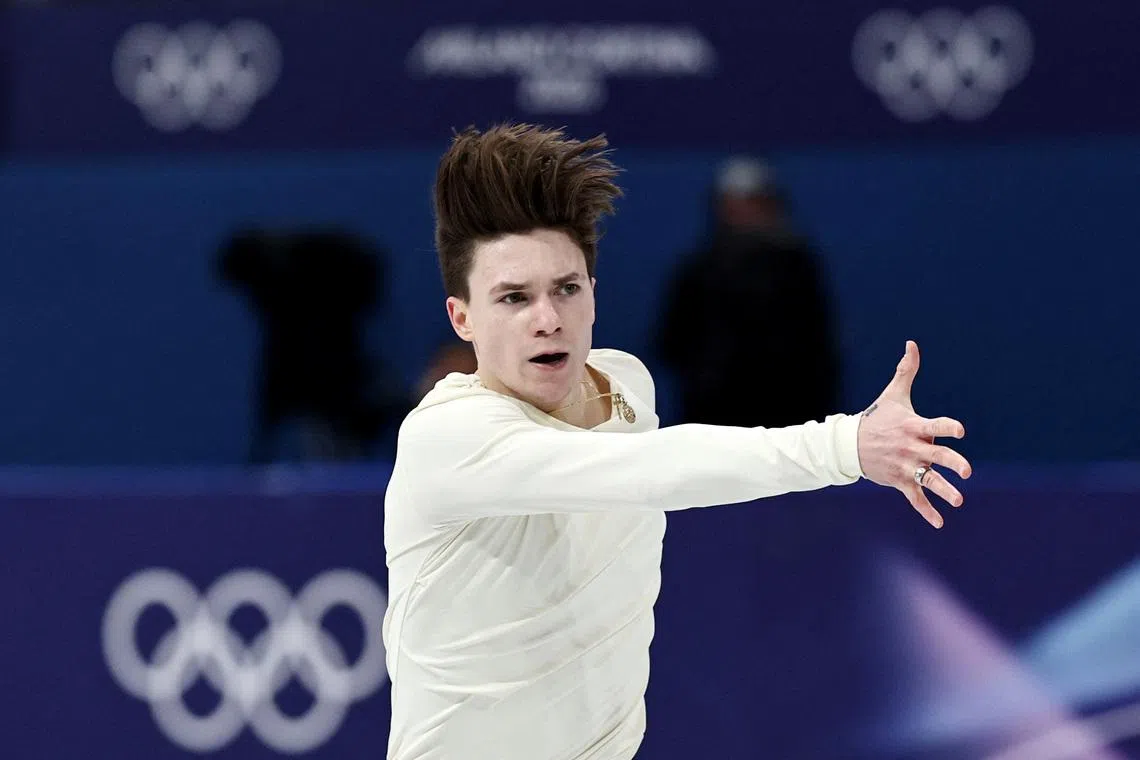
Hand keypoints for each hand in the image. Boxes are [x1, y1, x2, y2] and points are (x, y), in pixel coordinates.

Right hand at [857, 341, 971, 528]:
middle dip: (951, 464)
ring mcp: (906, 467)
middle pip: (936, 457)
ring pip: (928, 481)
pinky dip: (926, 511)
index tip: (959, 431)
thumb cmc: (878, 418)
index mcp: (913, 426)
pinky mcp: (901, 481)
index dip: (947, 428)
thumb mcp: (893, 395)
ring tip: (958, 499)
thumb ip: (906, 370)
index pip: (935, 426)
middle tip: (966, 471)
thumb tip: (912, 343)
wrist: (849, 445)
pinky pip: (916, 498)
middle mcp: (911, 448)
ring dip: (944, 491)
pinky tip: (939, 523)